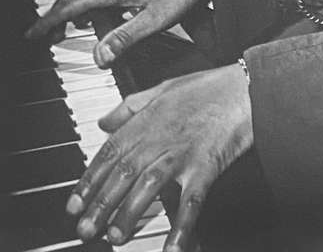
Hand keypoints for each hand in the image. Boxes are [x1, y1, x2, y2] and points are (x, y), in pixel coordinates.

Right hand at [25, 0, 204, 66]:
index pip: (71, 6)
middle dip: (52, 15)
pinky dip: (83, 5)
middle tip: (40, 35)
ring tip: (60, 30)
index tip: (33, 34)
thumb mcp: (154, 20)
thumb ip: (126, 37)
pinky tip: (91, 19)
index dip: (49, 21)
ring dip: (66, 9)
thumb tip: (100, 56)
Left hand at [67, 64, 252, 251]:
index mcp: (148, 119)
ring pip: (148, 186)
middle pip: (123, 173)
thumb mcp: (165, 87)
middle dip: (101, 203)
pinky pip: (191, 201)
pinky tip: (172, 248)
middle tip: (86, 229)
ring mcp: (183, 153)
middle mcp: (161, 137)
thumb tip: (105, 122)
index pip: (110, 152)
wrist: (248, 88)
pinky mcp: (206, 166)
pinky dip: (181, 226)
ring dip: (129, 213)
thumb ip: (132, 106)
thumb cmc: (210, 87)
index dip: (90, 180)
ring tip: (116, 236)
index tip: (75, 203)